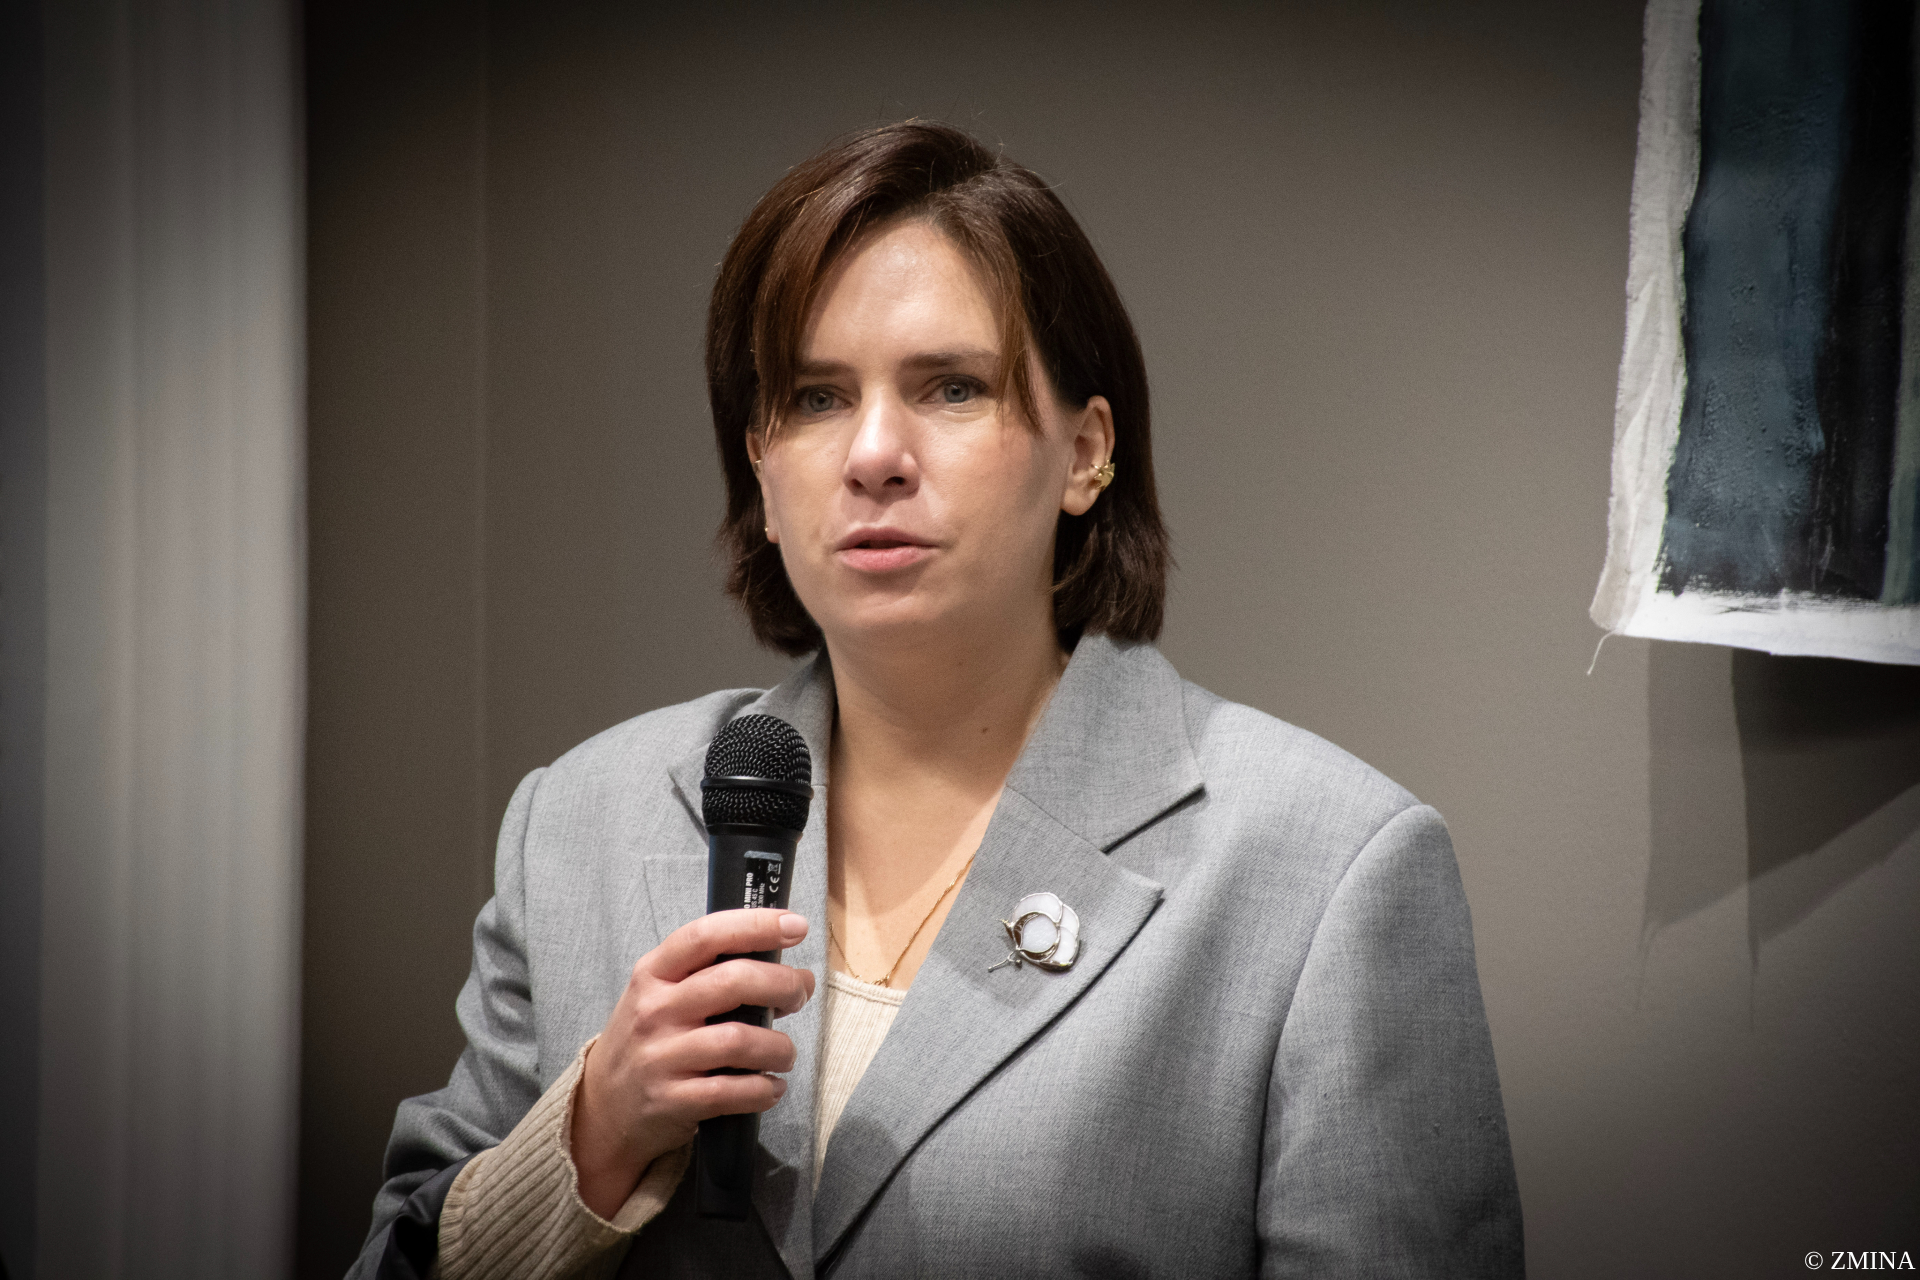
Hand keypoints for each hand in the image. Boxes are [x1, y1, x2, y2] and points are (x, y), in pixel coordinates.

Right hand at [572, 908, 813, 1219]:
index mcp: (653, 973)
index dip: (755, 925)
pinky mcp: (671, 1101)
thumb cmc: (648, 1041)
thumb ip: (714, 976)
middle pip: (733, 982)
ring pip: (739, 1041)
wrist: (602, 1108)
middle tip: (798, 995)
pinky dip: (763, 1089)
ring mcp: (660, 1057)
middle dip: (782, 985)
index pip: (705, 936)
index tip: (795, 926)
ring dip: (779, 1047)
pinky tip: (770, 1087)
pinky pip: (732, 1092)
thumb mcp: (661, 995)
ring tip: (784, 1053)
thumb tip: (791, 974)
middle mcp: (654, 1010)